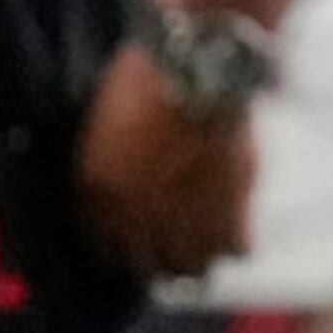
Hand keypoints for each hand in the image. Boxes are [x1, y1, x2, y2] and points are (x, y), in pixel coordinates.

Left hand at [73, 44, 254, 280]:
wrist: (201, 63)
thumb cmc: (152, 77)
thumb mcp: (110, 125)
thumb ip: (113, 169)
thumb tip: (132, 187)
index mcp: (93, 195)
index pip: (101, 246)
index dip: (123, 246)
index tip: (140, 241)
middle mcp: (131, 219)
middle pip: (143, 268)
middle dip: (158, 258)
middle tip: (177, 241)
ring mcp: (181, 221)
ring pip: (189, 270)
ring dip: (199, 255)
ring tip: (209, 237)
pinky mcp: (228, 213)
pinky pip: (235, 250)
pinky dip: (238, 238)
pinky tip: (238, 223)